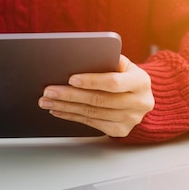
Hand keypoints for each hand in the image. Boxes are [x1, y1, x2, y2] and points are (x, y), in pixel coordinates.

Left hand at [38, 55, 153, 136]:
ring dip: (66, 107)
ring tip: (48, 101)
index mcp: (141, 82)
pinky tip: (59, 110)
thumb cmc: (125, 74)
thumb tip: (77, 59)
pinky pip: (92, 123)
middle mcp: (140, 102)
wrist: (140, 95)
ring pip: (93, 113)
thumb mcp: (123, 64)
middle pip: (99, 100)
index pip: (113, 82)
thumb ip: (106, 60)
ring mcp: (131, 119)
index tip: (71, 79)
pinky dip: (72, 116)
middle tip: (49, 91)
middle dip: (70, 95)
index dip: (91, 81)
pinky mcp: (121, 130)